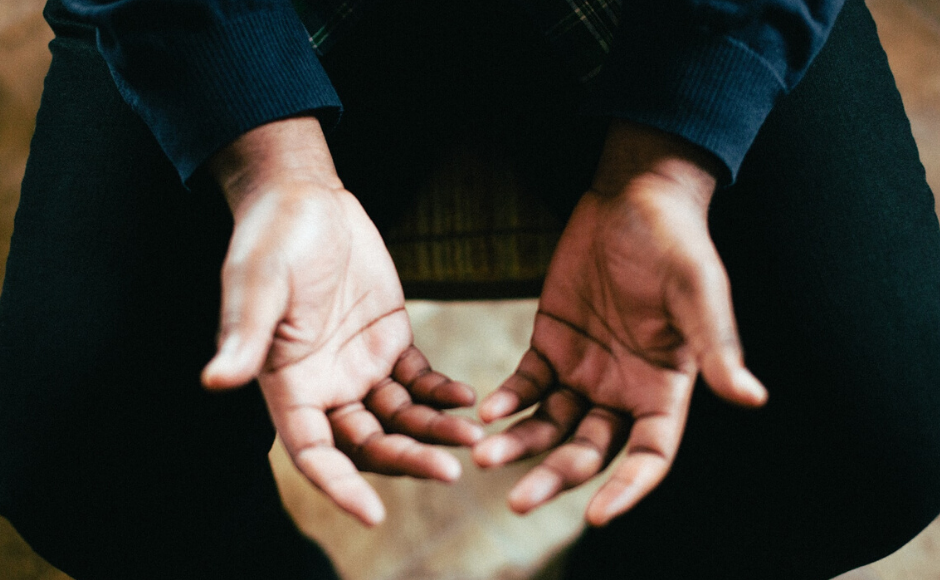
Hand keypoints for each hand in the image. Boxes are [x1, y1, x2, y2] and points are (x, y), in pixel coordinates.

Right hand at [201, 117, 482, 525]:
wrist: (307, 199)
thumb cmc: (272, 238)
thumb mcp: (258, 282)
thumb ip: (247, 334)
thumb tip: (216, 380)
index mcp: (288, 384)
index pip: (312, 452)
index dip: (338, 486)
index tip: (373, 514)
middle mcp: (325, 386)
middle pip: (367, 444)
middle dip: (406, 461)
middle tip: (450, 472)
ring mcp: (359, 366)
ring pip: (400, 418)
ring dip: (435, 431)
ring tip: (475, 436)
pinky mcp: (390, 341)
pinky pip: (419, 380)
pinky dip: (442, 393)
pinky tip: (468, 397)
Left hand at [473, 121, 766, 525]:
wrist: (634, 198)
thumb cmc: (677, 244)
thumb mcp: (698, 292)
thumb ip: (715, 346)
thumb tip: (752, 397)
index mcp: (666, 388)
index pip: (650, 455)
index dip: (627, 488)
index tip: (596, 515)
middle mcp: (623, 390)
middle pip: (590, 450)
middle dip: (556, 477)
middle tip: (517, 502)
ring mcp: (585, 370)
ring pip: (551, 424)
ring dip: (520, 444)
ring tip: (486, 457)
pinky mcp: (551, 344)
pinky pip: (527, 384)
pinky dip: (509, 400)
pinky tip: (488, 410)